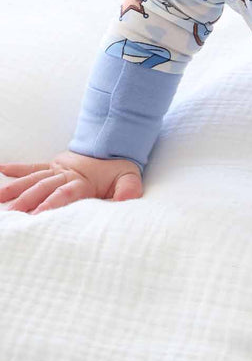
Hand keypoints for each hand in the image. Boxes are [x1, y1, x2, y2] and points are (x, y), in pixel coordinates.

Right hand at [0, 150, 142, 213]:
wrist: (114, 146)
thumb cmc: (119, 168)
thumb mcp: (129, 178)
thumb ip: (128, 190)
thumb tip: (126, 201)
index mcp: (83, 180)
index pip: (65, 193)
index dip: (52, 203)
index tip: (37, 215)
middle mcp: (67, 173)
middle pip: (44, 187)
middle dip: (28, 199)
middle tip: (13, 212)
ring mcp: (58, 168)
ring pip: (35, 178)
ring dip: (17, 187)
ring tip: (0, 197)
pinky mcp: (53, 165)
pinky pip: (34, 167)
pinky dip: (18, 168)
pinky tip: (2, 169)